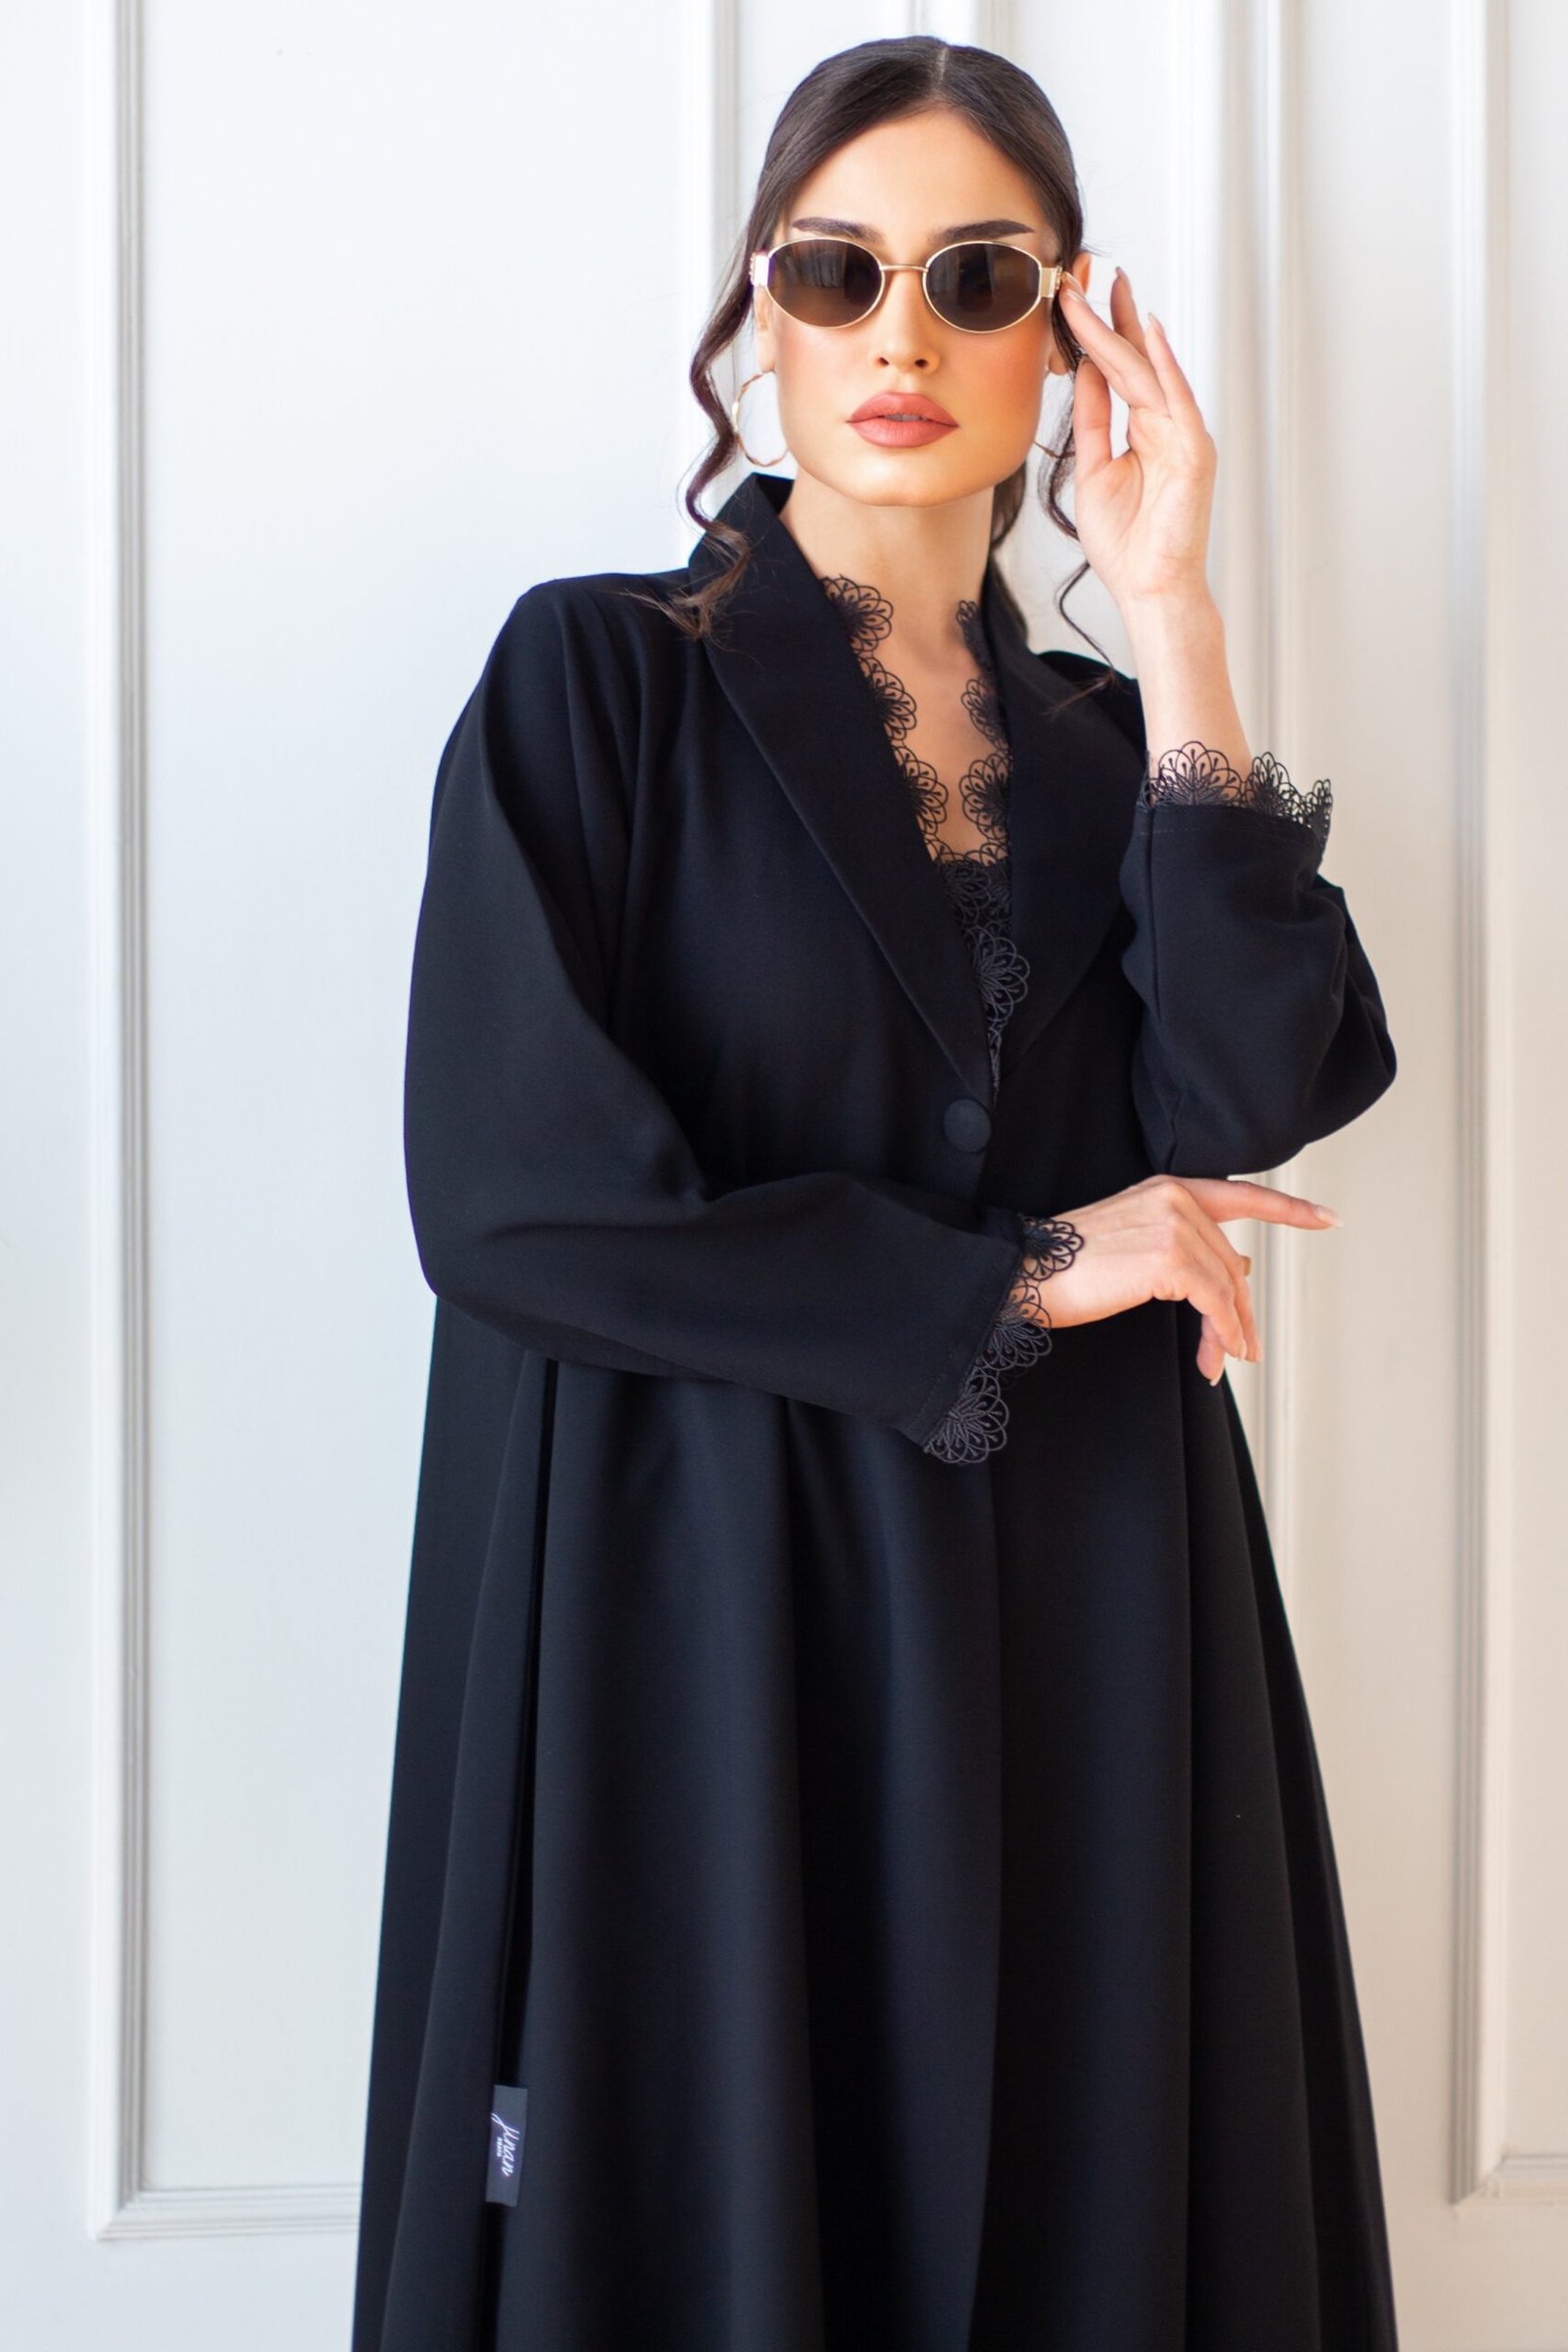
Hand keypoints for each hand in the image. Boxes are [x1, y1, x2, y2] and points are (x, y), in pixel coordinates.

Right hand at [1014, 1174, 1340, 1384]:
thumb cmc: (1067, 1267)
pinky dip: (1221, 1334)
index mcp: (1167, 1187)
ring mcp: (1173, 1225)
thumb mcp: (1135, 1247)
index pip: (1242, 1195)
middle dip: (1240, 1311)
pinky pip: (1213, 1302)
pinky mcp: (1168, 1257)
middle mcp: (1175, 1198)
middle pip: (1232, 1260)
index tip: (1327, 1219)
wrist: (1026, 1273)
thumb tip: (1239, 1268)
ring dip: (1230, 1332)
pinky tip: (1213, 1358)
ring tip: (1224, 1361)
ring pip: (1226, 1285)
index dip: (1289, 1209)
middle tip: (1244, 1349)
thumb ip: (1187, 1250)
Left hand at [1055, 268, 1216, 615]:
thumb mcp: (1093, 470)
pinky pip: (1177, 399)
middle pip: (1135, 360)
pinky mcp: (1194, 452)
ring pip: (1148, 372)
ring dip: (1124, 330)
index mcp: (1144, 430)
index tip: (1072, 297)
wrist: (1149, 588)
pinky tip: (1149, 330)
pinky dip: (1165, 364)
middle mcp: (1167, 424)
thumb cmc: (1125, 542)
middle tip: (1082, 276)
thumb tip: (1082, 372)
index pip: (1118, 370)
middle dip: (1108, 317)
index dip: (1096, 332)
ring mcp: (1183, 435)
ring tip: (1102, 290)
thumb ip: (1092, 421)